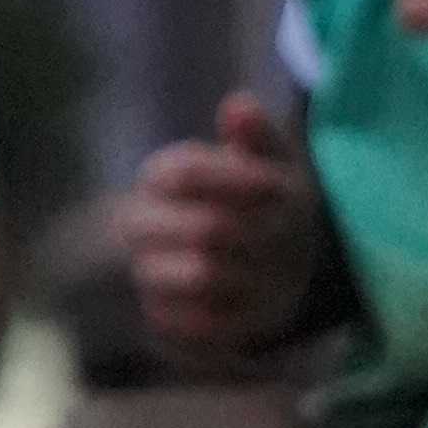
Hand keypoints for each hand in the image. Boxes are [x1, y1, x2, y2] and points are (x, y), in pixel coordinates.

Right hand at [123, 95, 326, 361]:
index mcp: (162, 175)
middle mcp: (143, 223)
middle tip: (283, 235)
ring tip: (269, 268)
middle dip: (255, 232)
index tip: (279, 189)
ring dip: (251, 274)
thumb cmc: (264, 203)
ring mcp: (148, 273)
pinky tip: (253, 300)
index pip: (187, 172)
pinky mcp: (162, 318)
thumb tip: (238, 104)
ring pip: (201, 277)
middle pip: (203, 228)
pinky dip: (237, 313)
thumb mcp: (270, 161)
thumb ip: (257, 134)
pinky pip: (200, 323)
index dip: (240, 181)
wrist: (257, 265)